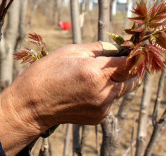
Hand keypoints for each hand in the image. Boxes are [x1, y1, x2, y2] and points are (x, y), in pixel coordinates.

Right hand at [0, 42, 137, 154]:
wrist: (31, 104)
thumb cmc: (47, 73)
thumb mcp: (70, 52)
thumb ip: (98, 48)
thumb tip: (118, 47)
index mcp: (96, 72)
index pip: (131, 63)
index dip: (135, 54)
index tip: (132, 48)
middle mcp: (104, 92)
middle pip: (133, 79)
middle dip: (129, 69)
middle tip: (116, 61)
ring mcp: (102, 107)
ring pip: (121, 91)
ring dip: (115, 82)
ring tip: (92, 76)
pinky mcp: (98, 117)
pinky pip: (110, 102)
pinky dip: (104, 94)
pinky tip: (84, 90)